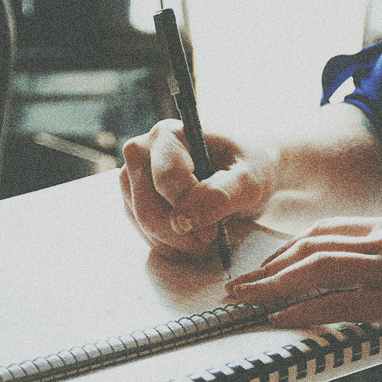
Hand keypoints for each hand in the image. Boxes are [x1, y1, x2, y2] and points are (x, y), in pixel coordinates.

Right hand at [119, 119, 274, 257]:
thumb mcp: (248, 181)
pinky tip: (196, 238)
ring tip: (209, 236)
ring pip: (145, 226)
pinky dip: (174, 246)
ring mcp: (132, 179)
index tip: (216, 228)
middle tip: (214, 238)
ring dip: (180, 243)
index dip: (192, 209)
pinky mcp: (134, 203)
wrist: (246, 174)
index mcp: (168, 135)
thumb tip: (182, 220)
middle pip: (149, 209)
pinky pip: (146, 236)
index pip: (166, 180)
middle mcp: (141, 153)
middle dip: (184, 234)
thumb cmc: (249, 169)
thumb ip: (219, 195)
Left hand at [226, 215, 381, 349]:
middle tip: (239, 284)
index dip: (288, 248)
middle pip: (311, 245)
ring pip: (317, 269)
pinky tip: (281, 319)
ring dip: (273, 285)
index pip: (326, 231)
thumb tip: (372, 270)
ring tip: (246, 300)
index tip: (266, 265)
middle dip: (269, 265)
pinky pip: (340, 303)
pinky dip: (304, 310)